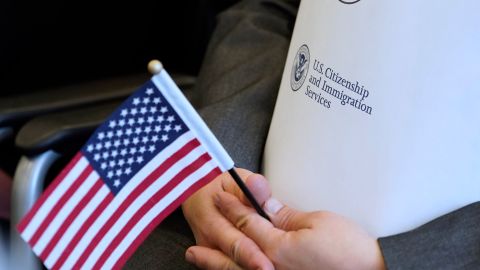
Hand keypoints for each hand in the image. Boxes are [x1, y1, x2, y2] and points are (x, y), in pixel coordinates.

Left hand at [187, 174, 385, 269]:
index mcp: (277, 248)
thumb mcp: (318, 223)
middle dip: (211, 244)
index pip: (246, 223)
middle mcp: (270, 268)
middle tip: (191, 244)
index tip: (220, 195)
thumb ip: (283, 215)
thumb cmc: (351, 252)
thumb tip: (260, 200)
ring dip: (215, 264)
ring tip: (196, 258)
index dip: (232, 206)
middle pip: (233, 252)